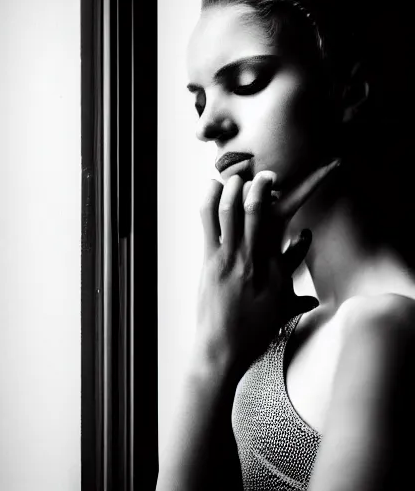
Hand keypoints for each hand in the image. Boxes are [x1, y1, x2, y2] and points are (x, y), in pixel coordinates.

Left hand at [193, 160, 339, 382]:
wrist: (222, 350)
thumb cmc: (253, 332)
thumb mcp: (281, 315)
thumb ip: (299, 301)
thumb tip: (315, 299)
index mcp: (275, 265)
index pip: (289, 226)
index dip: (302, 198)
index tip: (307, 184)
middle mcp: (253, 256)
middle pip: (259, 208)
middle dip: (263, 184)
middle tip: (267, 174)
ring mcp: (229, 257)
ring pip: (230, 209)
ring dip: (233, 187)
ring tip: (237, 176)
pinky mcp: (209, 261)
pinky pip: (208, 222)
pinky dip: (209, 199)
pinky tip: (211, 188)